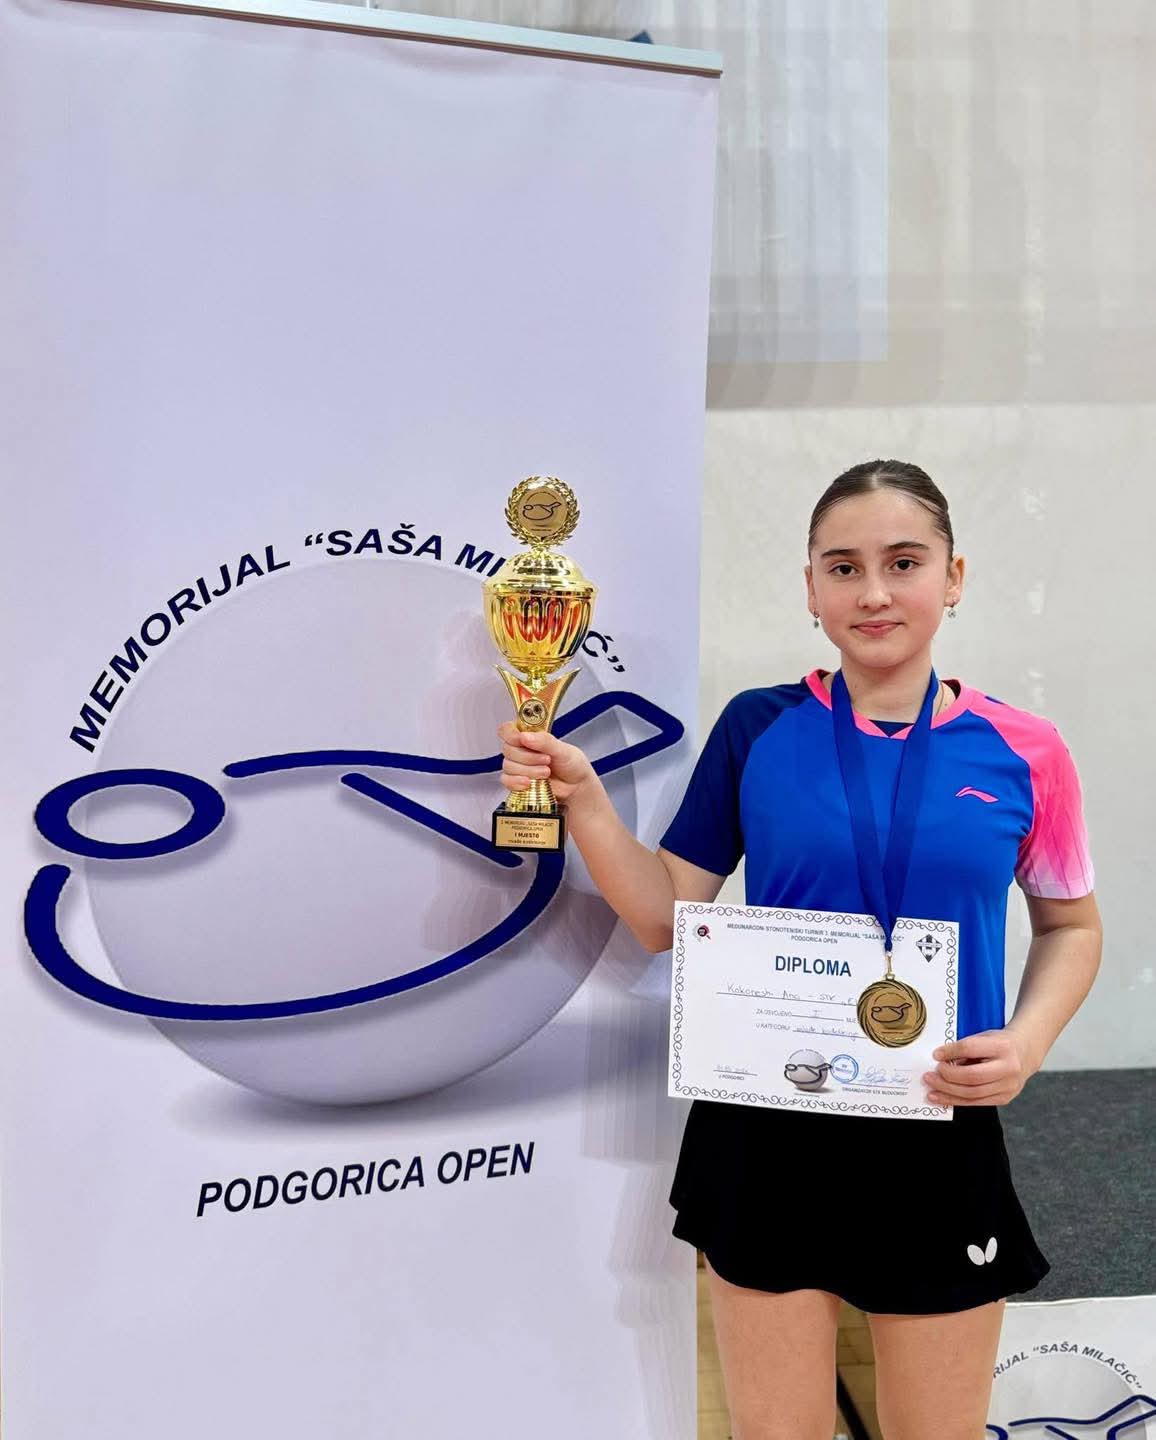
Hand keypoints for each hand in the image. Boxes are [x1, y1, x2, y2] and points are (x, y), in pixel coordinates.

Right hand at [497, 722, 596, 808]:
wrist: (577, 786)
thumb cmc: (571, 764)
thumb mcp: (563, 749)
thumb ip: (545, 741)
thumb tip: (525, 736)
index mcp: (529, 736)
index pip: (507, 730)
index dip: (511, 734)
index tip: (522, 740)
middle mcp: (521, 750)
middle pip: (507, 749)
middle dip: (528, 757)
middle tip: (547, 760)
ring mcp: (518, 766)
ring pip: (508, 766)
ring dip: (528, 771)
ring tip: (546, 772)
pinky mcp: (517, 782)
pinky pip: (507, 781)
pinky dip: (517, 782)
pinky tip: (530, 783)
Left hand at [922, 1029, 1036, 1107]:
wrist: (1025, 1052)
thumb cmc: (999, 1043)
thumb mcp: (984, 1037)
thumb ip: (965, 1048)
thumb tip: (941, 1060)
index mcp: (1003, 1046)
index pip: (971, 1049)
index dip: (950, 1052)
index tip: (935, 1055)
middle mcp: (1009, 1068)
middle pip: (972, 1077)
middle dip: (947, 1077)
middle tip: (929, 1075)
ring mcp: (1008, 1086)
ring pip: (973, 1094)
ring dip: (948, 1092)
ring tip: (931, 1089)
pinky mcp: (1005, 1098)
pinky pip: (976, 1102)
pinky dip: (957, 1101)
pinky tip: (943, 1098)